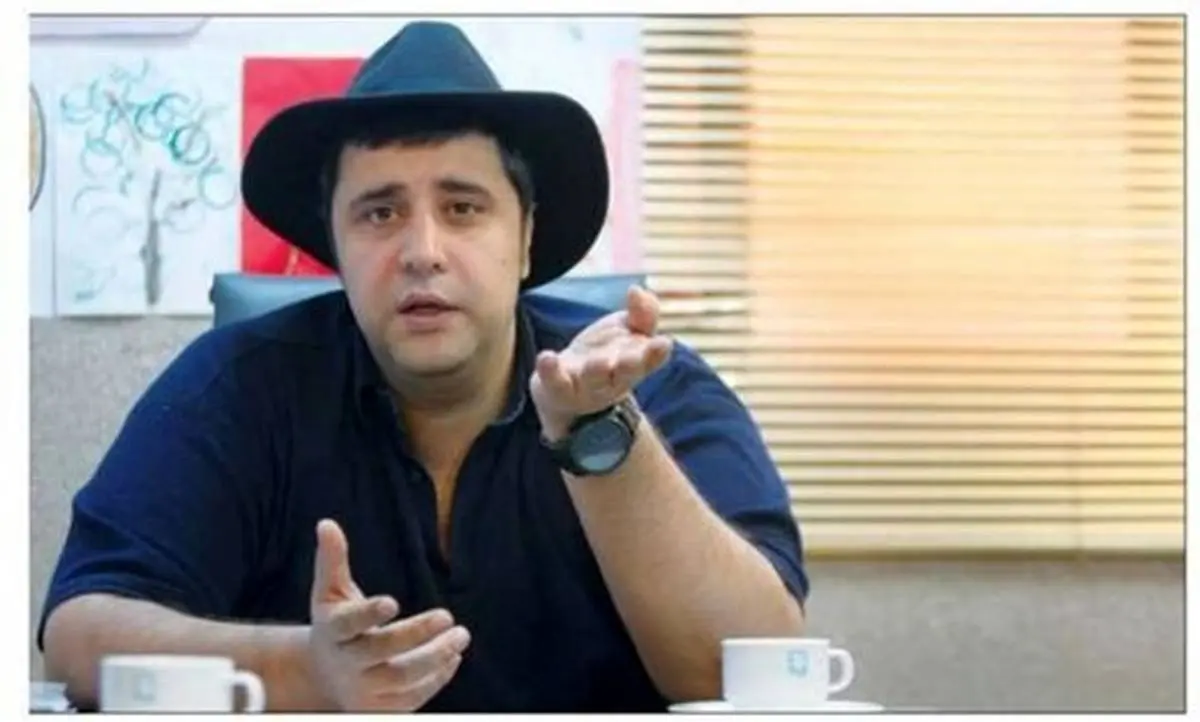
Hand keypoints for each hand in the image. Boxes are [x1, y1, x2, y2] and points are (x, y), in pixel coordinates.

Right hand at [307, 519, 469, 710]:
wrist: (323, 676)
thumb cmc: (336, 624)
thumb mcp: (330, 593)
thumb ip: (332, 559)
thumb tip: (326, 523)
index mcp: (332, 631)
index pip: (348, 624)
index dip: (368, 614)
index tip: (392, 602)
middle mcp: (345, 663)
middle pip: (381, 652)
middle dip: (415, 634)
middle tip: (447, 617)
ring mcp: (363, 690)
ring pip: (402, 678)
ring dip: (435, 658)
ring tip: (461, 637)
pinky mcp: (379, 708)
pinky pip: (411, 698)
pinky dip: (436, 679)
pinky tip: (453, 658)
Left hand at [530, 285, 672, 439]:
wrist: (565, 391)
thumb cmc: (607, 354)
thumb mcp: (628, 331)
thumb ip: (642, 313)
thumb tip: (638, 290)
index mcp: (636, 365)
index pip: (650, 360)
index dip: (657, 354)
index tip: (663, 343)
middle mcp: (614, 379)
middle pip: (626, 374)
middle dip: (630, 366)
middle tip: (632, 358)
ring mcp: (586, 386)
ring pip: (594, 379)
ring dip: (597, 371)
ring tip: (598, 361)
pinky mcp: (558, 388)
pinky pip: (554, 382)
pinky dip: (550, 371)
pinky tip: (548, 357)